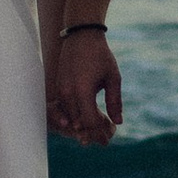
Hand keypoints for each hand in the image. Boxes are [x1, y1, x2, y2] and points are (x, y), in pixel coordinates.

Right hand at [49, 29, 120, 146]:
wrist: (81, 36)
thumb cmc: (100, 55)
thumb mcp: (113, 77)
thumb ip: (115, 101)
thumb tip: (118, 122)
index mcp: (82, 91)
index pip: (89, 121)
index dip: (98, 133)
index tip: (107, 142)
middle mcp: (68, 93)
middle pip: (78, 122)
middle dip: (91, 133)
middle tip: (104, 141)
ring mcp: (61, 90)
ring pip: (70, 117)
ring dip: (82, 126)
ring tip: (95, 133)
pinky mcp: (59, 87)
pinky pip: (66, 108)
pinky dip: (75, 116)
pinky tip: (86, 120)